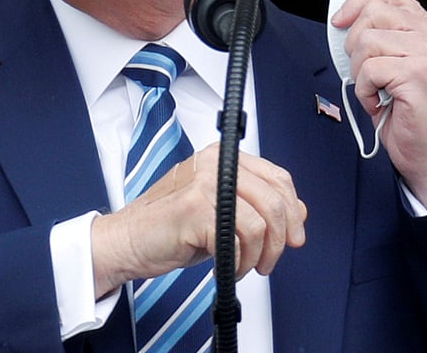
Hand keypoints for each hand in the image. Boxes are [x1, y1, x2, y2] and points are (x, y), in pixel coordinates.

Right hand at [90, 143, 305, 298]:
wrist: (128, 240)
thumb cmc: (170, 227)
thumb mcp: (222, 211)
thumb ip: (257, 206)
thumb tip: (298, 212)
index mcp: (221, 158)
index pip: (277, 177)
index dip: (292, 210)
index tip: (294, 236)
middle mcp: (213, 164)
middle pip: (274, 200)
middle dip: (280, 240)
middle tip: (269, 260)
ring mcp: (204, 184)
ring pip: (261, 223)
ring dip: (258, 255)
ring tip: (243, 266)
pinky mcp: (195, 209)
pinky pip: (239, 240)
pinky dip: (237, 262)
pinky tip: (225, 267)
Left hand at [332, 0, 426, 209]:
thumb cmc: (410, 110)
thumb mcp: (397, 63)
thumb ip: (383, 36)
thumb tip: (344, 20)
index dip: (357, 4)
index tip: (340, 22)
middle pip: (371, 14)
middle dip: (354, 45)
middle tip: (365, 73)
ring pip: (366, 42)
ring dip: (359, 72)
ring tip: (376, 91)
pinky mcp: (418, 74)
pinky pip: (369, 70)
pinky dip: (364, 91)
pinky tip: (379, 103)